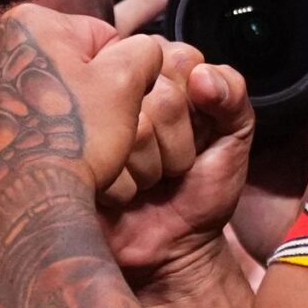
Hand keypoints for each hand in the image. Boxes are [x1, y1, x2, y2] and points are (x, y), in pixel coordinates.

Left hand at [0, 5, 166, 207]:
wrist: (26, 199)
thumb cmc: (74, 136)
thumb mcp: (126, 81)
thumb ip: (143, 51)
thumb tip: (144, 52)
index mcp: (29, 23)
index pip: (101, 38)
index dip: (121, 74)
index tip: (116, 103)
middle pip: (73, 66)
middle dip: (92, 94)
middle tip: (99, 126)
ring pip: (53, 95)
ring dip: (71, 116)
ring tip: (77, 144)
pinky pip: (28, 121)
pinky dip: (44, 133)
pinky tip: (53, 154)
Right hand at [103, 43, 253, 275]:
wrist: (173, 249)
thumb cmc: (202, 190)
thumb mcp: (234, 138)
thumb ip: (233, 95)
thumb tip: (202, 74)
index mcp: (159, 73)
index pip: (181, 58)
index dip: (197, 105)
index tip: (197, 133)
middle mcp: (120, 88)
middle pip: (160, 94)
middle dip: (179, 142)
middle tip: (174, 165)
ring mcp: (92, 120)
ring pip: (135, 126)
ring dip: (154, 167)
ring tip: (151, 180)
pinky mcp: (73, 154)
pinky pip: (108, 157)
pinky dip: (128, 184)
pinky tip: (127, 192)